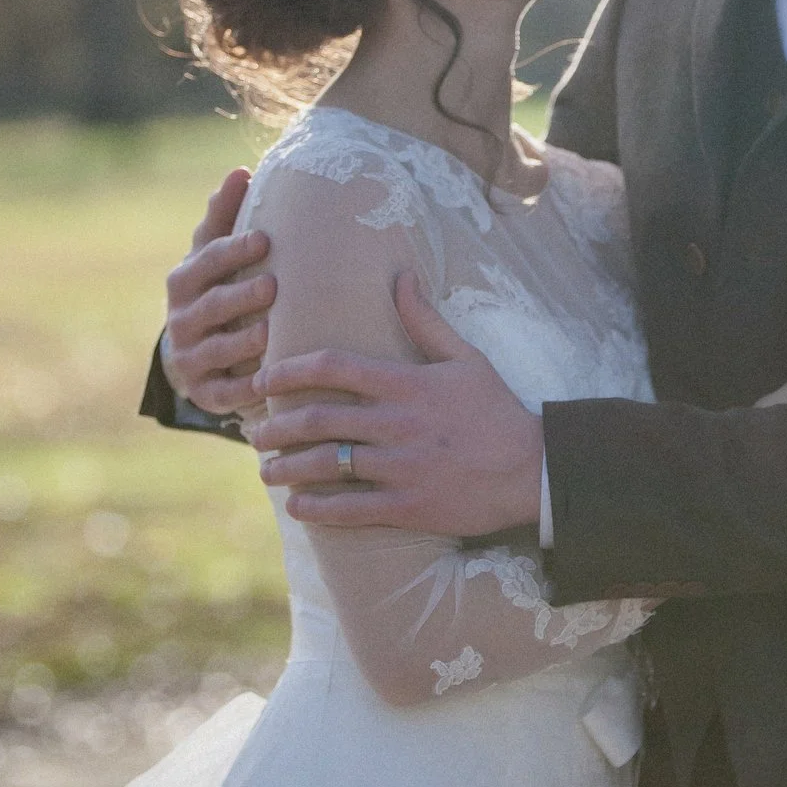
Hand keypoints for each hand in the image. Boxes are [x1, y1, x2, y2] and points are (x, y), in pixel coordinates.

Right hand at [162, 169, 275, 419]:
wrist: (198, 352)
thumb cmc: (217, 288)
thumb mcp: (215, 254)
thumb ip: (225, 217)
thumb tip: (240, 171)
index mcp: (185, 281)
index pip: (207, 261)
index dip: (233, 251)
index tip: (265, 239)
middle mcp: (182, 320)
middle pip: (211, 306)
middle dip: (239, 297)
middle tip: (272, 286)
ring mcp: (192, 358)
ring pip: (217, 351)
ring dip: (242, 343)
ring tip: (271, 333)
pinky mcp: (206, 393)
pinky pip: (224, 393)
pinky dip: (244, 391)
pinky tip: (268, 384)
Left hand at [252, 271, 543, 535]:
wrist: (534, 470)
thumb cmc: (497, 411)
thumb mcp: (466, 359)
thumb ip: (426, 321)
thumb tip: (401, 276)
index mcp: (408, 384)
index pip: (334, 367)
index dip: (290, 370)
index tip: (264, 377)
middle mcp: (398, 425)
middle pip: (319, 419)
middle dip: (277, 426)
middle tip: (253, 431)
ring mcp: (402, 468)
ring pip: (327, 465)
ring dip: (287, 468)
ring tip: (266, 470)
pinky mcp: (409, 506)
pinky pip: (351, 509)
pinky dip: (318, 509)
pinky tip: (298, 506)